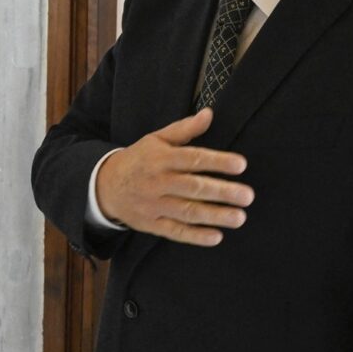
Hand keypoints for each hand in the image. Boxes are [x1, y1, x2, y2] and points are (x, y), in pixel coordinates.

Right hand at [96, 108, 252, 245]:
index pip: (193, 159)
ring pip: (187, 212)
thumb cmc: (139, 160)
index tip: (241, 165)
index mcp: (161, 158)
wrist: (105, 186)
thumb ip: (185, 129)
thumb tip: (210, 114)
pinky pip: (175, 231)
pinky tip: (216, 237)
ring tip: (239, 217)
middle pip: (193, 187)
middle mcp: (158, 182)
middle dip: (222, 192)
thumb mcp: (156, 140)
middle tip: (247, 196)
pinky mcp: (151, 224)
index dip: (217, 162)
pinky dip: (195, 236)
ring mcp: (154, 205)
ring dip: (215, 216)